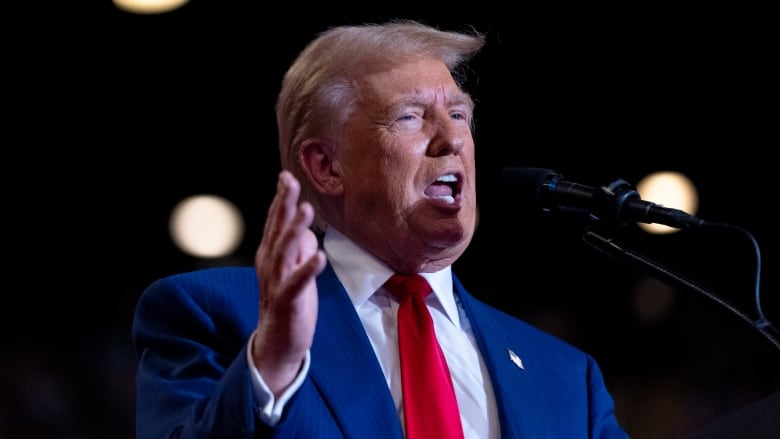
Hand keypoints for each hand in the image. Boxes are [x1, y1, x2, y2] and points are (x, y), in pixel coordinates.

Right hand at [251, 170, 326, 395]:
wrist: (277, 344)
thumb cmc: (288, 304)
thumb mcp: (294, 272)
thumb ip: (298, 251)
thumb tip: (306, 233)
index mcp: (271, 255)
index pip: (275, 222)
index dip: (281, 199)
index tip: (286, 176)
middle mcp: (270, 265)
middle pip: (276, 230)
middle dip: (283, 205)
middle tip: (290, 181)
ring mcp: (277, 283)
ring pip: (284, 251)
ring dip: (294, 230)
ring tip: (306, 210)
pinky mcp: (287, 301)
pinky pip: (297, 283)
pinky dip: (307, 269)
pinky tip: (319, 256)